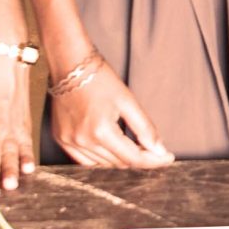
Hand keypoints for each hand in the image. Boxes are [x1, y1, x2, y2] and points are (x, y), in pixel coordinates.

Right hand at [49, 59, 173, 166]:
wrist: (70, 64)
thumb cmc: (100, 78)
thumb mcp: (128, 101)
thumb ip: (145, 128)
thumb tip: (160, 151)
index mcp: (101, 131)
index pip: (133, 158)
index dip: (154, 160)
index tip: (167, 158)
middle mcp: (83, 140)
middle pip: (119, 163)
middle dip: (139, 158)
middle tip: (152, 149)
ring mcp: (69, 142)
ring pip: (103, 165)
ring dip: (121, 159)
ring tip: (134, 146)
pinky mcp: (61, 139)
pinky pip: (85, 161)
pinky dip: (101, 159)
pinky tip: (112, 148)